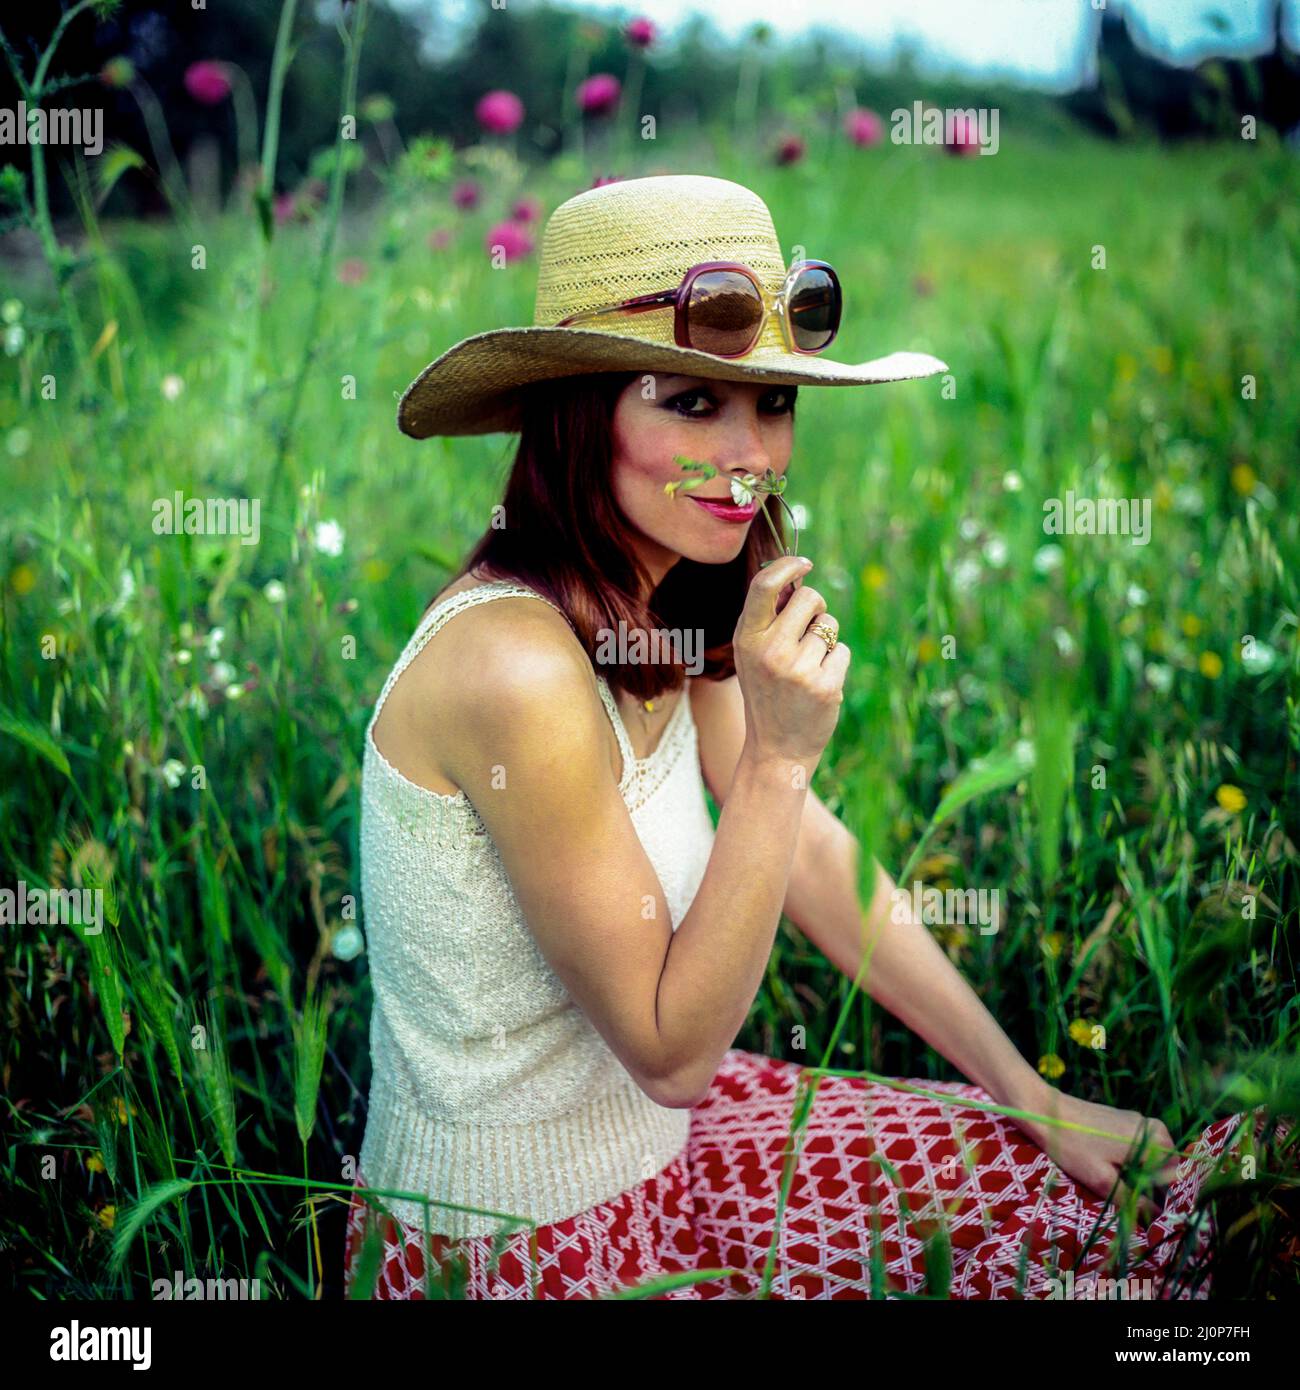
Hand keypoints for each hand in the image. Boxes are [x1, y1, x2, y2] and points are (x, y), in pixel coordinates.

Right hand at [732, 555, 849, 768]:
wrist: (776, 749)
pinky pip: (841, 650)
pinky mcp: (825, 685)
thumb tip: (795, 574)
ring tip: (807, 668)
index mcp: (747, 639)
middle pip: (810, 598)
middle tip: (807, 633)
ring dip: (825, 640)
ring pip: (829, 625)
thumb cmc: (766, 693)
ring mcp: (798, 669)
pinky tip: (819, 685)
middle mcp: (770, 651)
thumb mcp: (752, 655)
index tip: (804, 563)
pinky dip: (835, 663)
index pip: (765, 585)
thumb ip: (767, 618)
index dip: (787, 565)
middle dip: (816, 608)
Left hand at [1014, 1084, 1183, 1223]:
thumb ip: (1132, 1200)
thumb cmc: (1073, 1145)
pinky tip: (1110, 1169)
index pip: (1175, 1180)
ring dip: (1139, 1175)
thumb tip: (1154, 1217)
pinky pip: (1137, 1147)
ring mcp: (1139, 1122)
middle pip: (1164, 1169)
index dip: (1164, 1200)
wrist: (1045, 1110)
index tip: (1149, 1215)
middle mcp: (1154, 1129)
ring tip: (1118, 1188)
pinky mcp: (1123, 1119)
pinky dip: (1130, 1161)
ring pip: (1150, 1159)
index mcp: (1157, 1142)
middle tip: (1130, 1203)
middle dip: (1150, 1188)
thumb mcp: (1103, 1180)